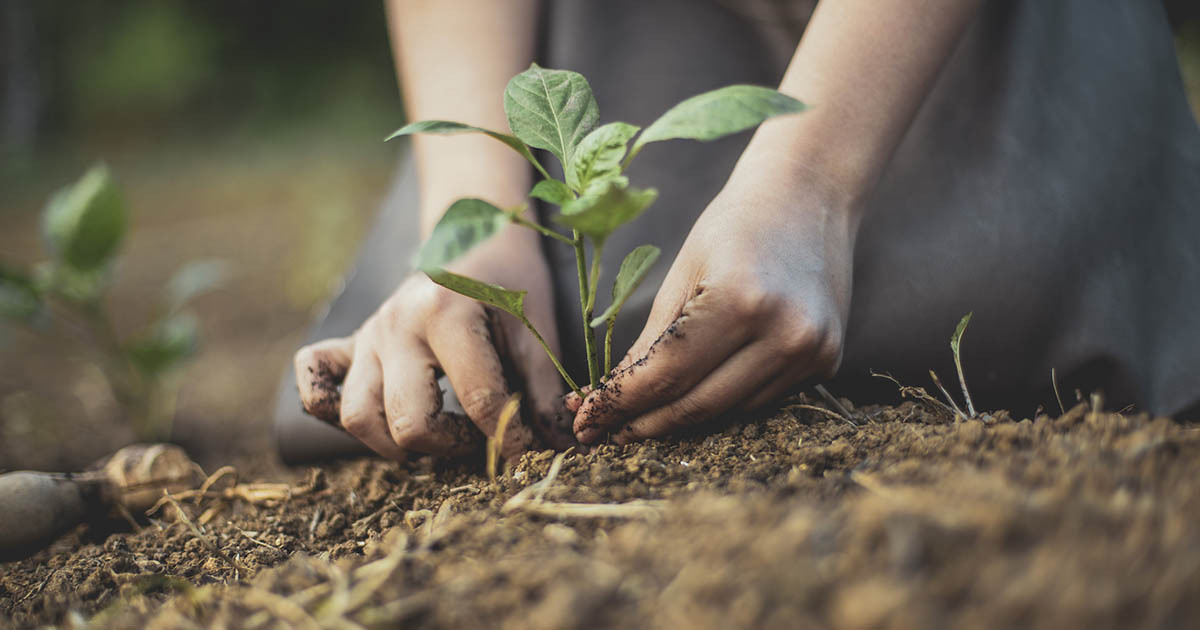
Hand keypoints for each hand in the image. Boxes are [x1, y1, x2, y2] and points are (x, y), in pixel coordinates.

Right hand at [294, 228, 571, 459]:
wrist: (474, 236)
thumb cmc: (510, 282)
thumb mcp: (536, 329)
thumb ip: (542, 390)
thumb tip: (557, 448)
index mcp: (445, 314)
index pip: (477, 402)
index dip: (509, 439)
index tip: (528, 453)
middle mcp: (395, 325)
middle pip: (406, 422)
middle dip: (450, 446)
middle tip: (479, 438)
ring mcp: (368, 336)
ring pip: (357, 417)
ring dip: (396, 443)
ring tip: (437, 435)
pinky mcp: (350, 343)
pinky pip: (315, 384)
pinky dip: (330, 409)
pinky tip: (376, 419)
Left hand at [568, 168, 858, 444]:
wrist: (809, 196)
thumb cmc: (734, 227)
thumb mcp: (681, 276)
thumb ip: (650, 343)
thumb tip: (610, 400)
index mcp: (740, 301)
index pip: (666, 376)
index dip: (619, 405)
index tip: (585, 423)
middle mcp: (784, 333)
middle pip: (698, 406)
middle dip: (644, 424)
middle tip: (602, 433)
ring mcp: (813, 351)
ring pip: (729, 411)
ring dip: (682, 417)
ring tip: (641, 416)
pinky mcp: (828, 359)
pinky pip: (760, 399)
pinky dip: (724, 400)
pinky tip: (697, 391)